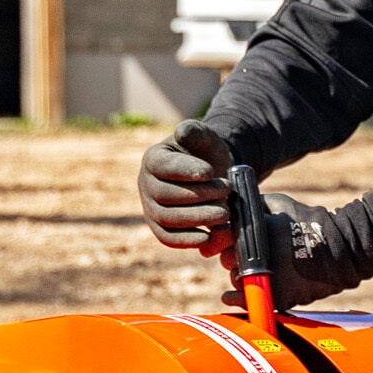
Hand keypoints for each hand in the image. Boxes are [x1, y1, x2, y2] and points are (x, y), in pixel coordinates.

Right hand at [137, 118, 236, 256]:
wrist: (212, 174)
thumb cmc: (205, 152)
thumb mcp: (203, 136)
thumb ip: (194, 131)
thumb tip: (182, 133)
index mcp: (153, 159)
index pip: (163, 166)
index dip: (185, 171)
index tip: (210, 172)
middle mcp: (146, 184)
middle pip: (165, 195)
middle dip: (197, 195)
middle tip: (226, 192)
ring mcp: (150, 208)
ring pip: (166, 218)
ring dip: (196, 218)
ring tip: (225, 213)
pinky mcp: (160, 228)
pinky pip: (168, 237)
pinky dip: (186, 240)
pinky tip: (209, 238)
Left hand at [219, 192, 372, 311]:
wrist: (340, 249)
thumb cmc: (307, 223)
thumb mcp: (277, 204)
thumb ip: (253, 207)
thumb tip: (231, 207)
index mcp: (253, 234)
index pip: (222, 239)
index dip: (220, 242)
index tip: (220, 244)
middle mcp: (256, 259)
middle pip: (228, 262)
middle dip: (231, 259)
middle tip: (238, 258)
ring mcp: (267, 280)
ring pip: (239, 282)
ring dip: (239, 278)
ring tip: (249, 272)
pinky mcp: (278, 298)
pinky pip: (250, 301)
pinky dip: (240, 298)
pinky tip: (231, 296)